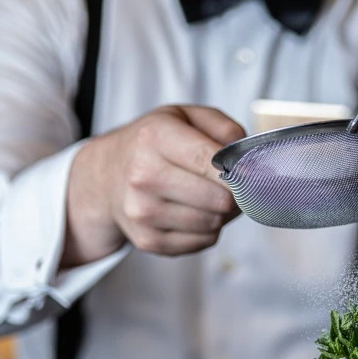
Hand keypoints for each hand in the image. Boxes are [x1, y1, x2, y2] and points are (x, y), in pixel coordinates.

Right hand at [62, 105, 243, 266]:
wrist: (105, 177)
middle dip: (236, 196)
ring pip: (213, 224)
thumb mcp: (185, 117)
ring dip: (223, 214)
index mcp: (155, 138)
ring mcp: (143, 212)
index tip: (252, 175)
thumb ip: (223, 128)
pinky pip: (203, 242)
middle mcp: (144, 176)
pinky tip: (196, 213)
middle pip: (219, 200)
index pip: (210, 162)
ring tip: (213, 198)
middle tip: (235, 187)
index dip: (240, 173)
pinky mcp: (148, 240)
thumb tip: (248, 158)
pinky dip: (209, 230)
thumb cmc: (154, 145)